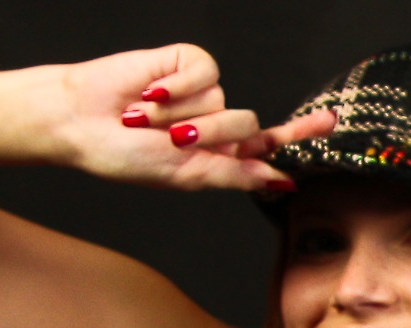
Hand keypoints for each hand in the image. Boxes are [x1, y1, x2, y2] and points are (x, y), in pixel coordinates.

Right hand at [56, 44, 334, 190]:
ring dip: (182, 115)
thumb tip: (279, 180)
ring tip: (146, 119)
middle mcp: (213, 123)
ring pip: (224, 101)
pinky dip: (178, 87)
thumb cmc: (123, 156)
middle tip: (171, 141)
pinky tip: (149, 94)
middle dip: (213, 136)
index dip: (298, 134)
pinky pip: (206, 72)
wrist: (81, 121)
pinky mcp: (187, 63)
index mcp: (215, 155)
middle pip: (248, 126)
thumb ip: (232, 175)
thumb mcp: (182, 175)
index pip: (266, 144)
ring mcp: (201, 92)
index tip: (329, 124)